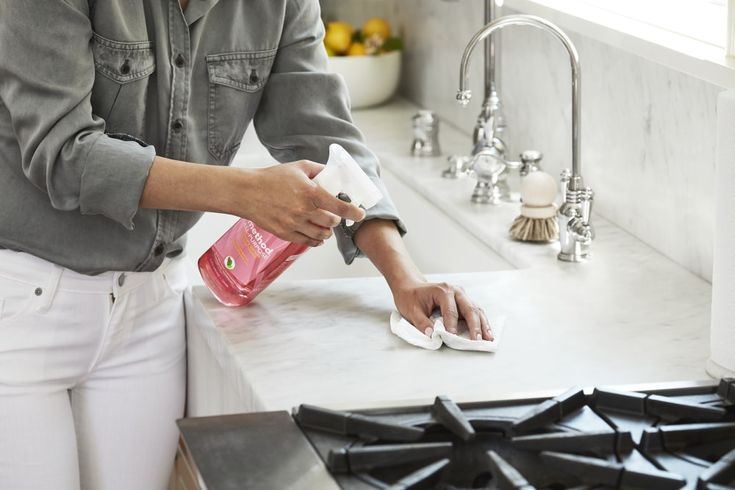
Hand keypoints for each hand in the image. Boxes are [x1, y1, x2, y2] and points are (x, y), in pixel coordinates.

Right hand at [140, 157, 364, 246]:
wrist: (246, 192)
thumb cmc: (271, 178)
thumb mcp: (298, 167)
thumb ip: (318, 170)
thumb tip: (333, 174)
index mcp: (311, 193)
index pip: (340, 207)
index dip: (354, 213)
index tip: (360, 214)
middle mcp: (304, 211)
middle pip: (332, 224)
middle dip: (336, 220)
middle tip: (334, 215)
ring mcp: (294, 224)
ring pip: (321, 236)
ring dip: (327, 232)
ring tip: (325, 226)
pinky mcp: (285, 234)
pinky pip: (307, 242)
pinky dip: (316, 241)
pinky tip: (316, 235)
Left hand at [392, 280, 493, 340]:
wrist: (411, 287)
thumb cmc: (411, 298)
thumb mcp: (411, 311)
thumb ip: (422, 323)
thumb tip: (433, 335)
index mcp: (443, 290)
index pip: (450, 310)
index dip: (452, 325)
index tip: (453, 337)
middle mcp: (456, 291)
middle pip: (469, 309)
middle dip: (474, 326)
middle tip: (477, 341)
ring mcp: (462, 295)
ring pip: (476, 310)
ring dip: (483, 325)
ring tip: (489, 338)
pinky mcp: (464, 302)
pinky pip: (476, 311)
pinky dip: (482, 322)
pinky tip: (487, 333)